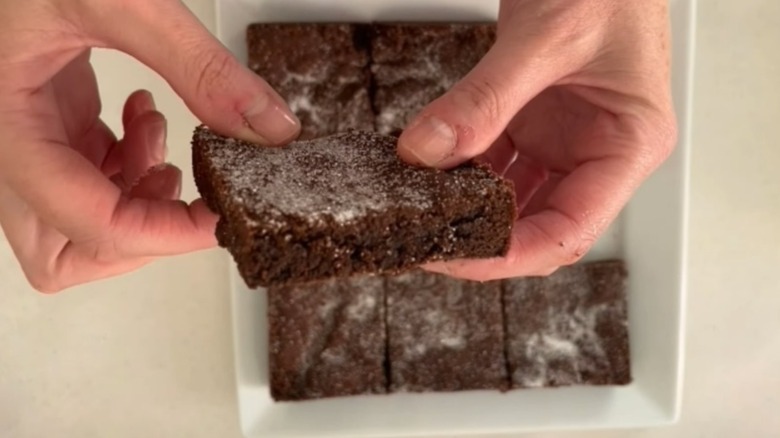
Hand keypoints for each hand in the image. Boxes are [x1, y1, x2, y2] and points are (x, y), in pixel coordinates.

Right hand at [0, 0, 299, 291]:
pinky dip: (127, 168)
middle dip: (138, 236)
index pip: (90, 224)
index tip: (222, 219)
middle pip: (66, 252)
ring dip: (135, 201)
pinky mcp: (44, 120)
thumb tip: (267, 128)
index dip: (167, 235)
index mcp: (9, 124)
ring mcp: (25, 136)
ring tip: (161, 140)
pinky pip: (84, 178)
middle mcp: (8, 144)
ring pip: (75, 223)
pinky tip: (143, 118)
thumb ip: (199, 66)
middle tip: (182, 192)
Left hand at [398, 0, 676, 279]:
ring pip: (509, 199)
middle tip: (423, 241)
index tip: (454, 257)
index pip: (568, 232)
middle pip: (536, 226)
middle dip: (480, 240)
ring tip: (419, 208)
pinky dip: (459, 169)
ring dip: (464, 206)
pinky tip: (428, 168)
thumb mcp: (546, 38)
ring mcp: (564, 141)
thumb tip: (428, 150)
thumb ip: (484, 99)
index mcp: (627, 145)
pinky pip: (493, 162)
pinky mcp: (535, 125)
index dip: (508, 255)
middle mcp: (597, 152)